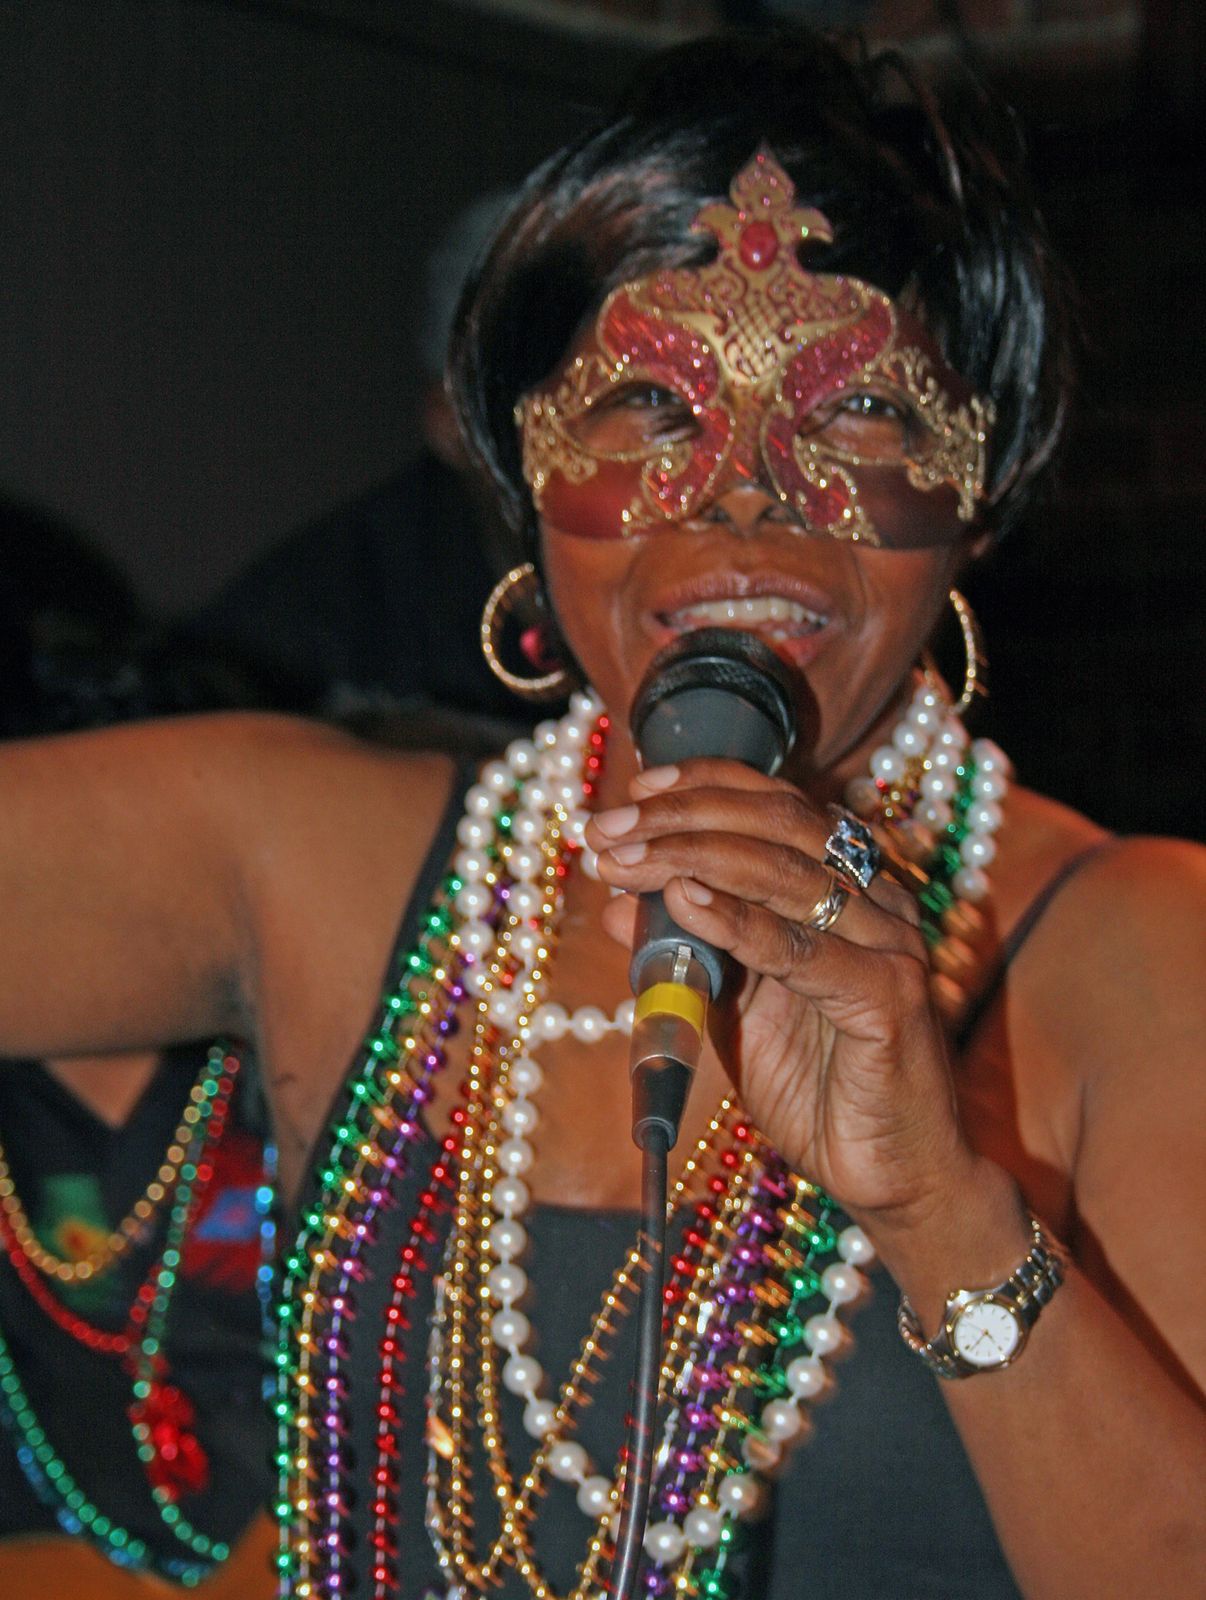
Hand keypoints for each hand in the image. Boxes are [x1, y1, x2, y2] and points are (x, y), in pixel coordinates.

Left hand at [586, 758, 977, 1229]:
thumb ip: (686, 951)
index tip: (634, 789)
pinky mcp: (889, 997)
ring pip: (783, 872)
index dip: (704, 783)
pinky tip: (683, 901)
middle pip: (776, 822)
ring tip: (625, 860)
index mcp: (847, 885)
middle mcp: (876, 899)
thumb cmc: (817, 1085)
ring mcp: (888, 944)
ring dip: (690, 856)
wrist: (891, 1174)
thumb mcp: (731, 1008)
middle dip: (681, 815)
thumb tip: (615, 901)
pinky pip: (801, 948)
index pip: (776, 802)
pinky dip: (737, 920)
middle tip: (608, 827)